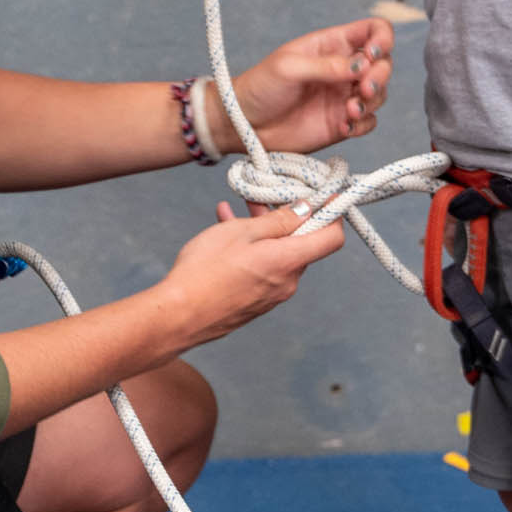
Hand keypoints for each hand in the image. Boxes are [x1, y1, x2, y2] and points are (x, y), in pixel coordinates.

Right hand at [160, 202, 344, 346]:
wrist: (178, 315)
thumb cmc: (206, 271)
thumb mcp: (242, 232)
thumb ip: (278, 220)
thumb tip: (306, 210)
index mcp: (289, 261)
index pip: (332, 238)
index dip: (333, 213)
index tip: (323, 196)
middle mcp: (287, 282)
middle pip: (302, 244)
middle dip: (287, 218)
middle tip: (264, 198)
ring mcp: (271, 295)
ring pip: (278, 255)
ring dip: (263, 232)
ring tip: (236, 213)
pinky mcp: (255, 302)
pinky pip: (262, 269)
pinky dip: (252, 250)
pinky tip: (226, 233)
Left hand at [229, 20, 392, 155]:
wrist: (244, 124)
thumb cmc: (260, 86)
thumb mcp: (288, 67)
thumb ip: (326, 65)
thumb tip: (362, 66)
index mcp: (333, 45)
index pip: (373, 30)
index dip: (382, 38)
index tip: (371, 54)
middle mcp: (343, 68)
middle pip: (384, 64)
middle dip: (381, 75)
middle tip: (363, 89)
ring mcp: (344, 96)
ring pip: (380, 94)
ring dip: (372, 102)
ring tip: (348, 111)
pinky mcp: (343, 123)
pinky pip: (369, 122)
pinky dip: (363, 124)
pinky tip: (344, 127)